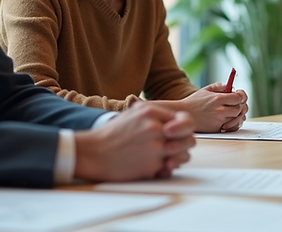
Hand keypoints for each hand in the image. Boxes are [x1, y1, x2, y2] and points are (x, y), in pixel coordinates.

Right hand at [73, 103, 195, 181]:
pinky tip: (150, 166)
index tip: (179, 135)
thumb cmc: (112, 135)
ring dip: (176, 159)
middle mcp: (155, 127)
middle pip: (189, 139)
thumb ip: (156, 115)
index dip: (185, 130)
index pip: (186, 121)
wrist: (92, 153)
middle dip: (184, 146)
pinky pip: (169, 169)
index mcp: (151, 112)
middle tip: (174, 149)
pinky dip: (163, 170)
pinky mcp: (151, 165)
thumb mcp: (133, 114)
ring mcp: (154, 147)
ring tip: (164, 159)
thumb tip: (178, 123)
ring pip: (182, 156)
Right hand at [179, 84, 248, 132]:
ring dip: (238, 115)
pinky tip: (230, 120)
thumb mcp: (205, 90)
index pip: (239, 97)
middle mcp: (220, 110)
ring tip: (233, 112)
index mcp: (218, 98)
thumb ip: (219, 86)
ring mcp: (218, 121)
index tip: (238, 96)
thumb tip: (231, 86)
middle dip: (240, 105)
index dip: (241, 96)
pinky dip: (234, 124)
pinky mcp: (217, 129)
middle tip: (236, 104)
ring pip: (237, 118)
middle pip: (240, 108)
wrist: (182, 115)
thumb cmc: (193, 102)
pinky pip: (232, 127)